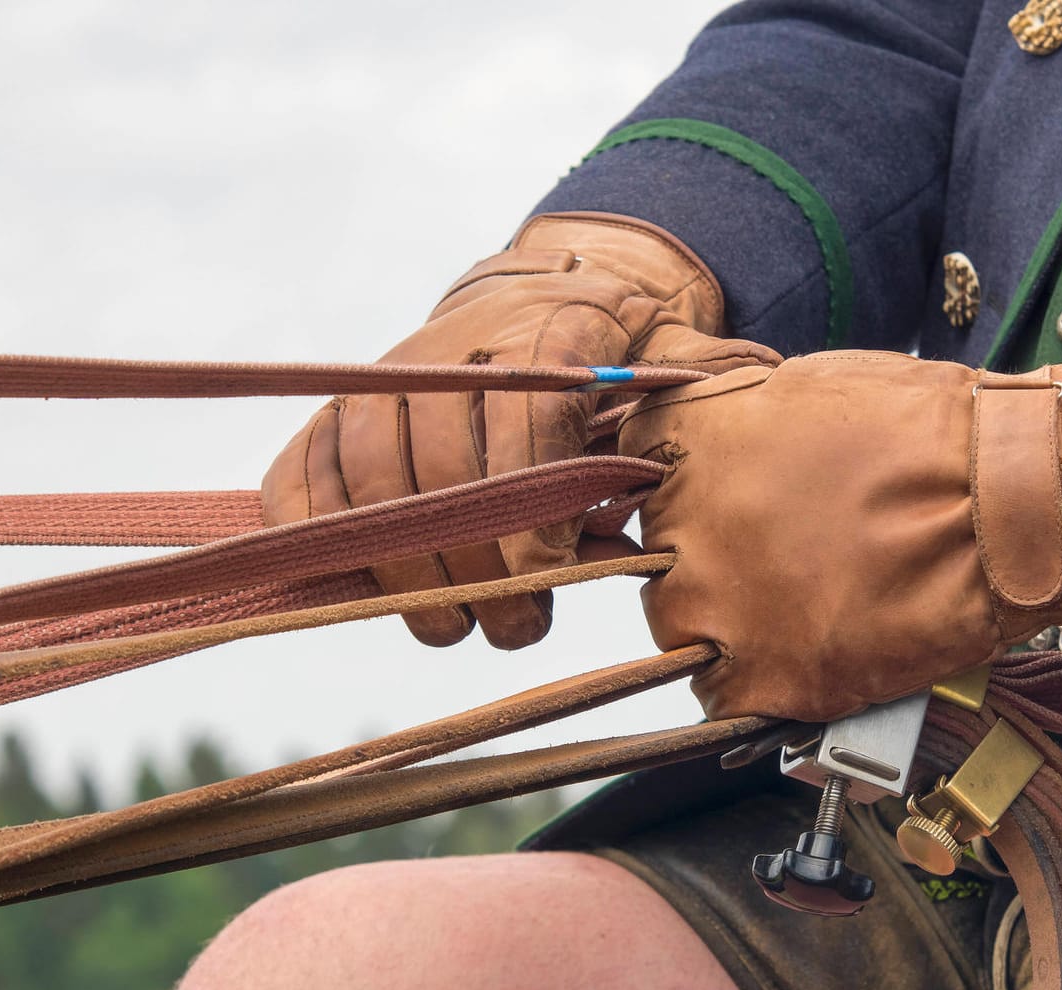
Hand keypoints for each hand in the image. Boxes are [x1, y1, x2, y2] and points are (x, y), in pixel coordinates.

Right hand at [261, 212, 779, 648]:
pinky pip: (301, 474)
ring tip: (454, 626)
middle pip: (445, 474)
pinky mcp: (337, 407)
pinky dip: (316, 533)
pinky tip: (357, 580)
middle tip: (513, 629)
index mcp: (550, 332)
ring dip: (408, 574)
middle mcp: (456, 348)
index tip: (550, 573)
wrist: (547, 287)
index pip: (525, 424)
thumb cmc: (622, 353)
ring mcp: (385, 376)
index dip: (530, 513)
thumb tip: (759, 396)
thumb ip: (702, 389)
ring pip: (372, 485)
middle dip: (478, 571)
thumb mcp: (674, 359)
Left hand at [618, 350, 1061, 721]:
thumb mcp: (802, 380)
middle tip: (788, 553)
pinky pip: (725, 699)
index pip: (625, 478)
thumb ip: (721, 402)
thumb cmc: (928, 436)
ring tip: (815, 598)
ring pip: (686, 634)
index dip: (678, 496)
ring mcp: (713, 612)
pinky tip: (819, 645)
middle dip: (712, 561)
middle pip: (656, 562)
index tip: (711, 507)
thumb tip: (679, 404)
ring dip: (734, 624)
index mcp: (677, 442)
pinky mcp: (758, 682)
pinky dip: (766, 683)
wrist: (1014, 501)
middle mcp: (676, 529)